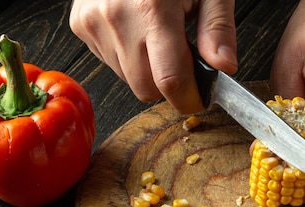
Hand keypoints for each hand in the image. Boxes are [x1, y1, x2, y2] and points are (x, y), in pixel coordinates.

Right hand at [69, 0, 237, 114]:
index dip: (189, 98)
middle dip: (168, 84)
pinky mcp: (80, 24)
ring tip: (156, 35)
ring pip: (127, 79)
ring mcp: (94, 22)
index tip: (199, 98)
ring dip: (146, 70)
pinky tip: (136, 30)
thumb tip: (224, 67)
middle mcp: (117, 18)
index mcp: (152, 9)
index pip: (170, 80)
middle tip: (182, 58)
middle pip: (146, 88)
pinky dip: (127, 56)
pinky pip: (110, 63)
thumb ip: (218, 29)